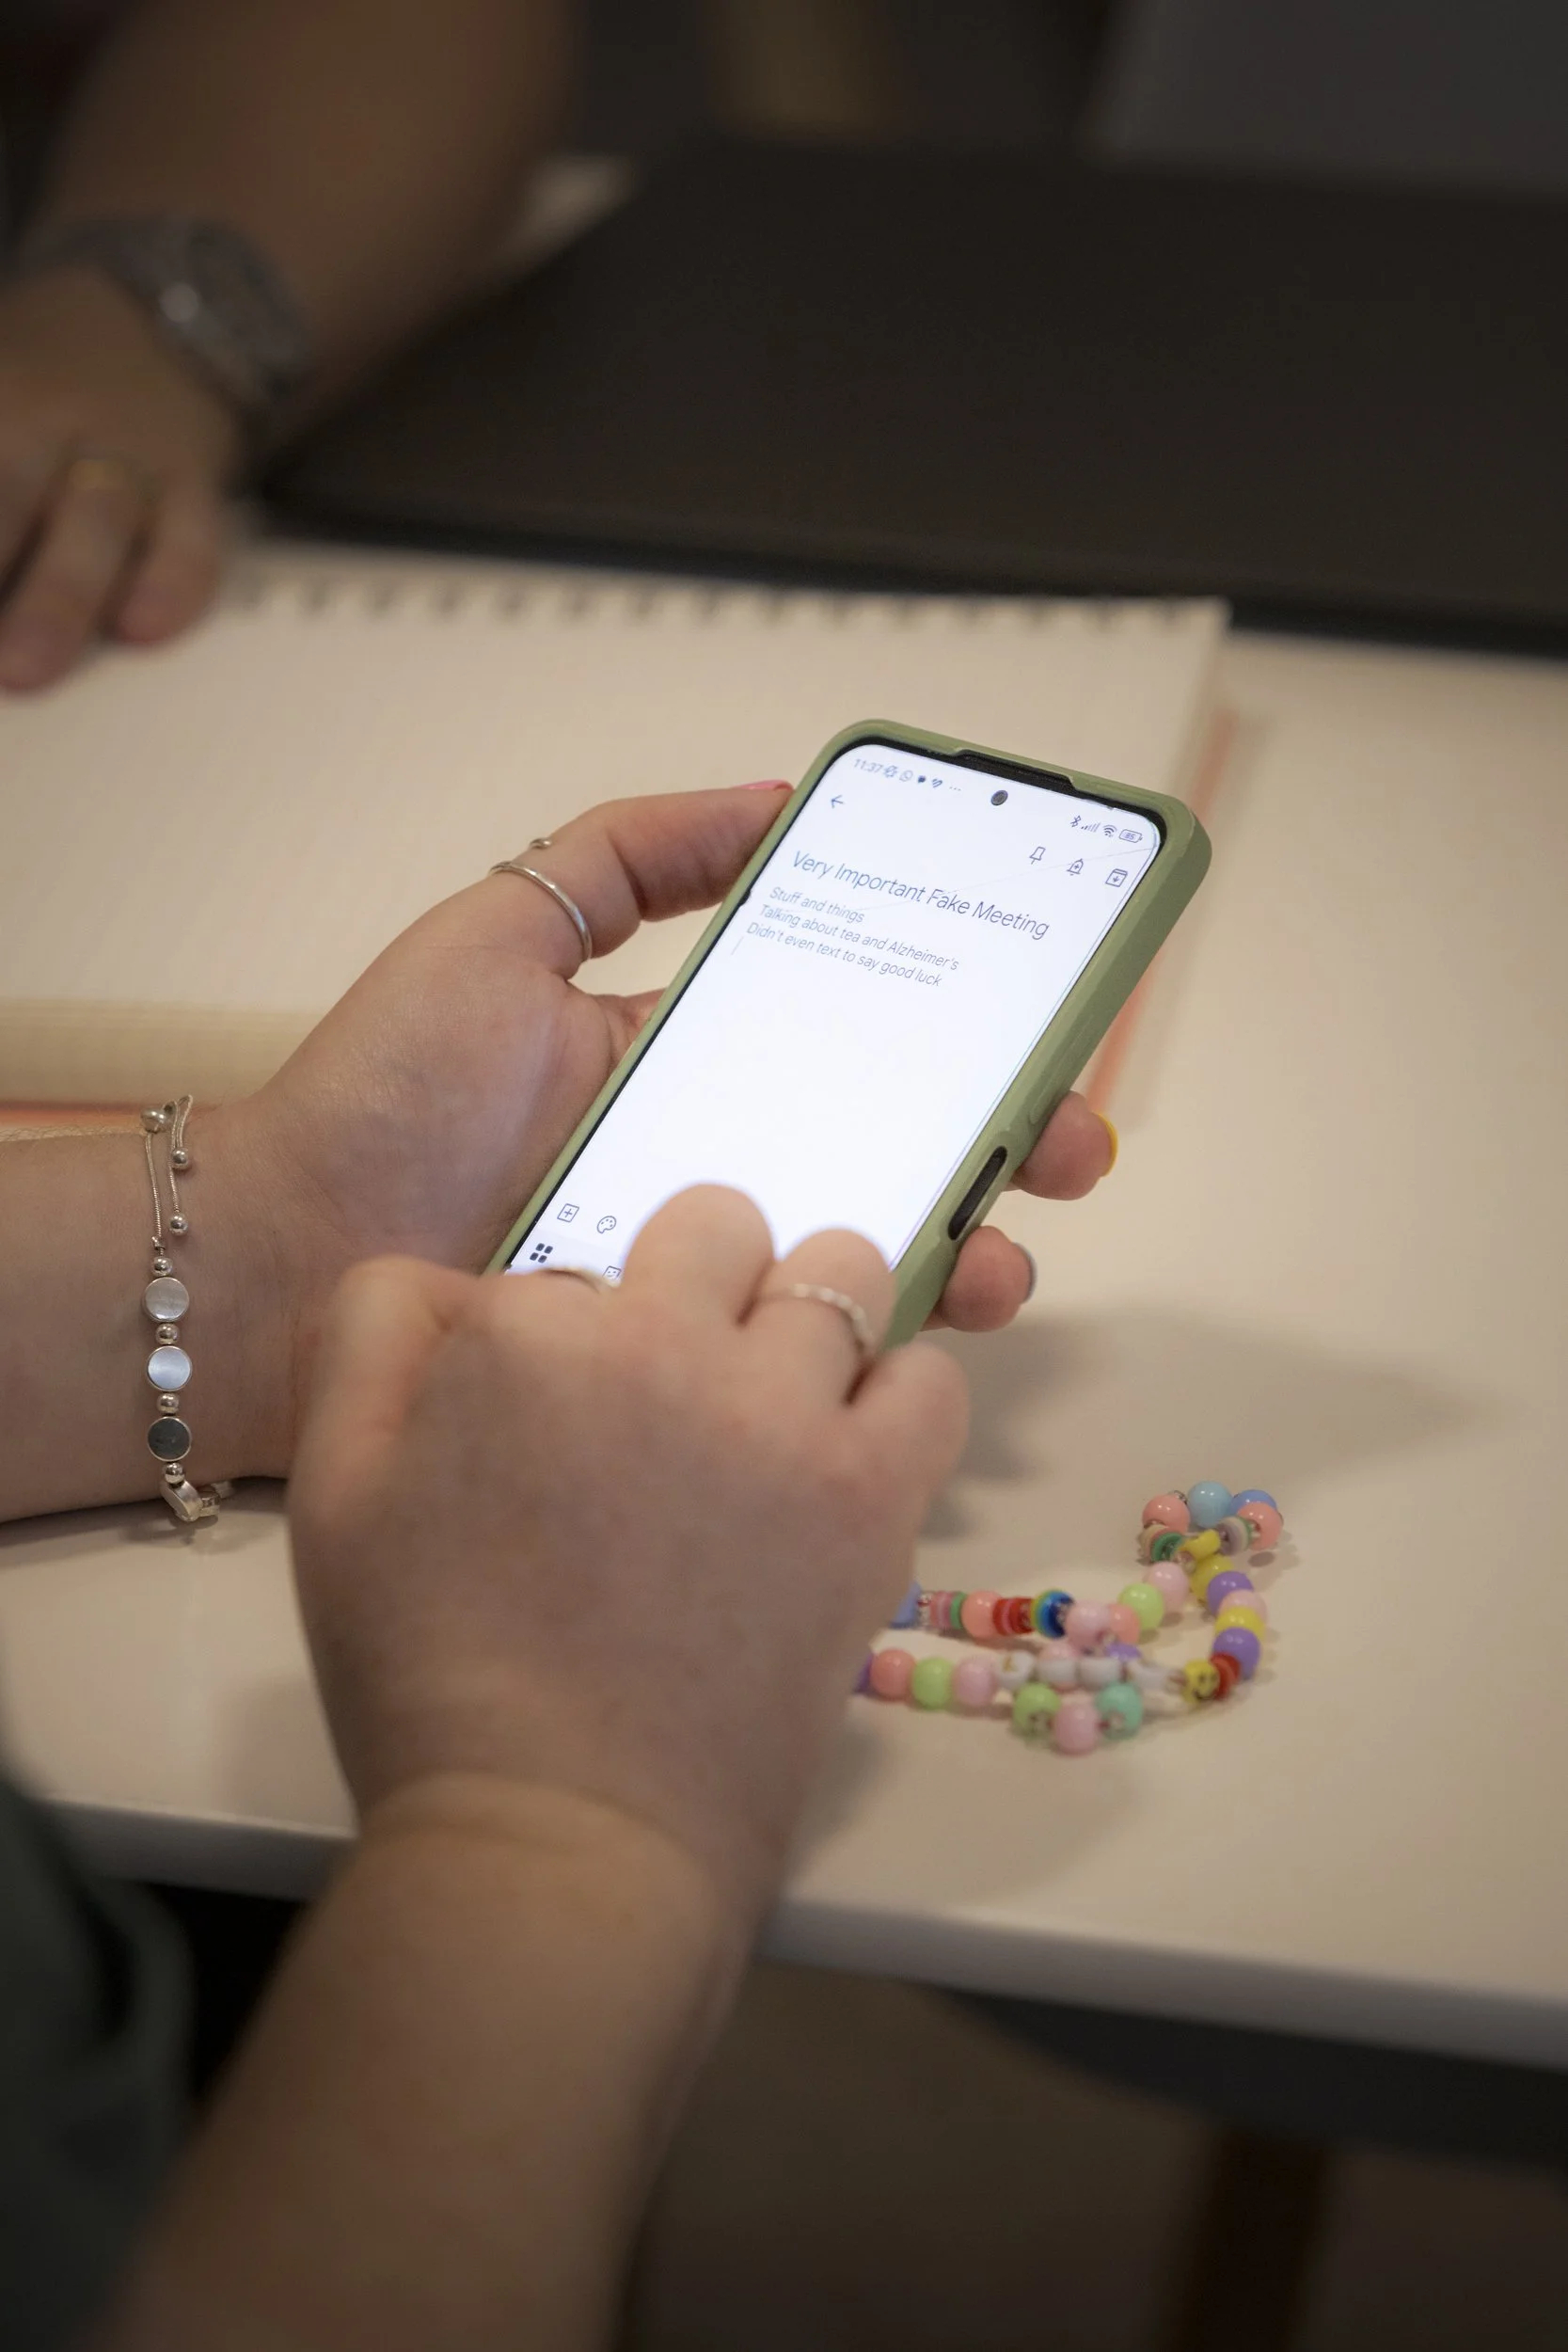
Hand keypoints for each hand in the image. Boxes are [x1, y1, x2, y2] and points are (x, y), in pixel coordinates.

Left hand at [0, 267, 238, 690]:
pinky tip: (143, 632)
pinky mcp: (194, 488)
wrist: (148, 324)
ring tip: (23, 671)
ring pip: (95, 523)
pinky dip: (172, 584)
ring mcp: (126, 454)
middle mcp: (47, 419)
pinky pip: (192, 539)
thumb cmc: (27, 389)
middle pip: (7, 492)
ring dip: (57, 600)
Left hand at [220, 785, 1113, 1473]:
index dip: (955, 1029)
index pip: (856, 1039)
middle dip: (1002, 1146)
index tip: (1042, 1017)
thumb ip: (628, 856)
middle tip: (1075, 1145)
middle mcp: (716, 1166)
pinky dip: (879, 1338)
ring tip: (1008, 1251)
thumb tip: (773, 796)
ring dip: (966, 1248)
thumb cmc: (390, 1087)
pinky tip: (928, 1318)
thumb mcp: (505, 930)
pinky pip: (797, 1352)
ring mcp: (702, 1272)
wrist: (290, 1254)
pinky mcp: (680, 1365)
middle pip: (889, 1153)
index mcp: (692, 1062)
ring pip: (866, 1259)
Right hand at [289, 1189, 967, 1928]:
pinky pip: (929, 1375)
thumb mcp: (332, 1492)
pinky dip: (896, 1395)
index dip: (568, 1340)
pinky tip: (842, 1453)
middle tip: (679, 1389)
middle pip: (715, 1223)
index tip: (563, 1428)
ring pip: (837, 1270)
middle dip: (696, 1282)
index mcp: (524, 1332)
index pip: (567, 1264)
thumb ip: (375, 1340)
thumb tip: (457, 1277)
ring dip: (806, 1318)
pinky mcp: (871, 1493)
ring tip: (772, 1408)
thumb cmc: (431, 1679)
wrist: (561, 1838)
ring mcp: (780, 1413)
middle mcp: (662, 1342)